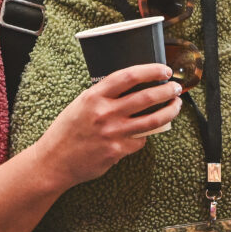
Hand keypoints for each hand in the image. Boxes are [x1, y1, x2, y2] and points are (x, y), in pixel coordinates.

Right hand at [32, 64, 182, 189]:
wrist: (54, 161)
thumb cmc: (67, 131)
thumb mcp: (80, 104)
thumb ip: (104, 96)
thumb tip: (133, 87)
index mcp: (94, 96)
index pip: (128, 76)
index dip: (151, 71)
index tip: (164, 70)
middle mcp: (104, 113)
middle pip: (146, 97)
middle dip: (167, 91)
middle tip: (176, 88)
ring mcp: (112, 133)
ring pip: (153, 120)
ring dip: (170, 111)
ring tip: (176, 106)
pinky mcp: (117, 151)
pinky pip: (140, 140)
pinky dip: (145, 135)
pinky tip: (144, 132)